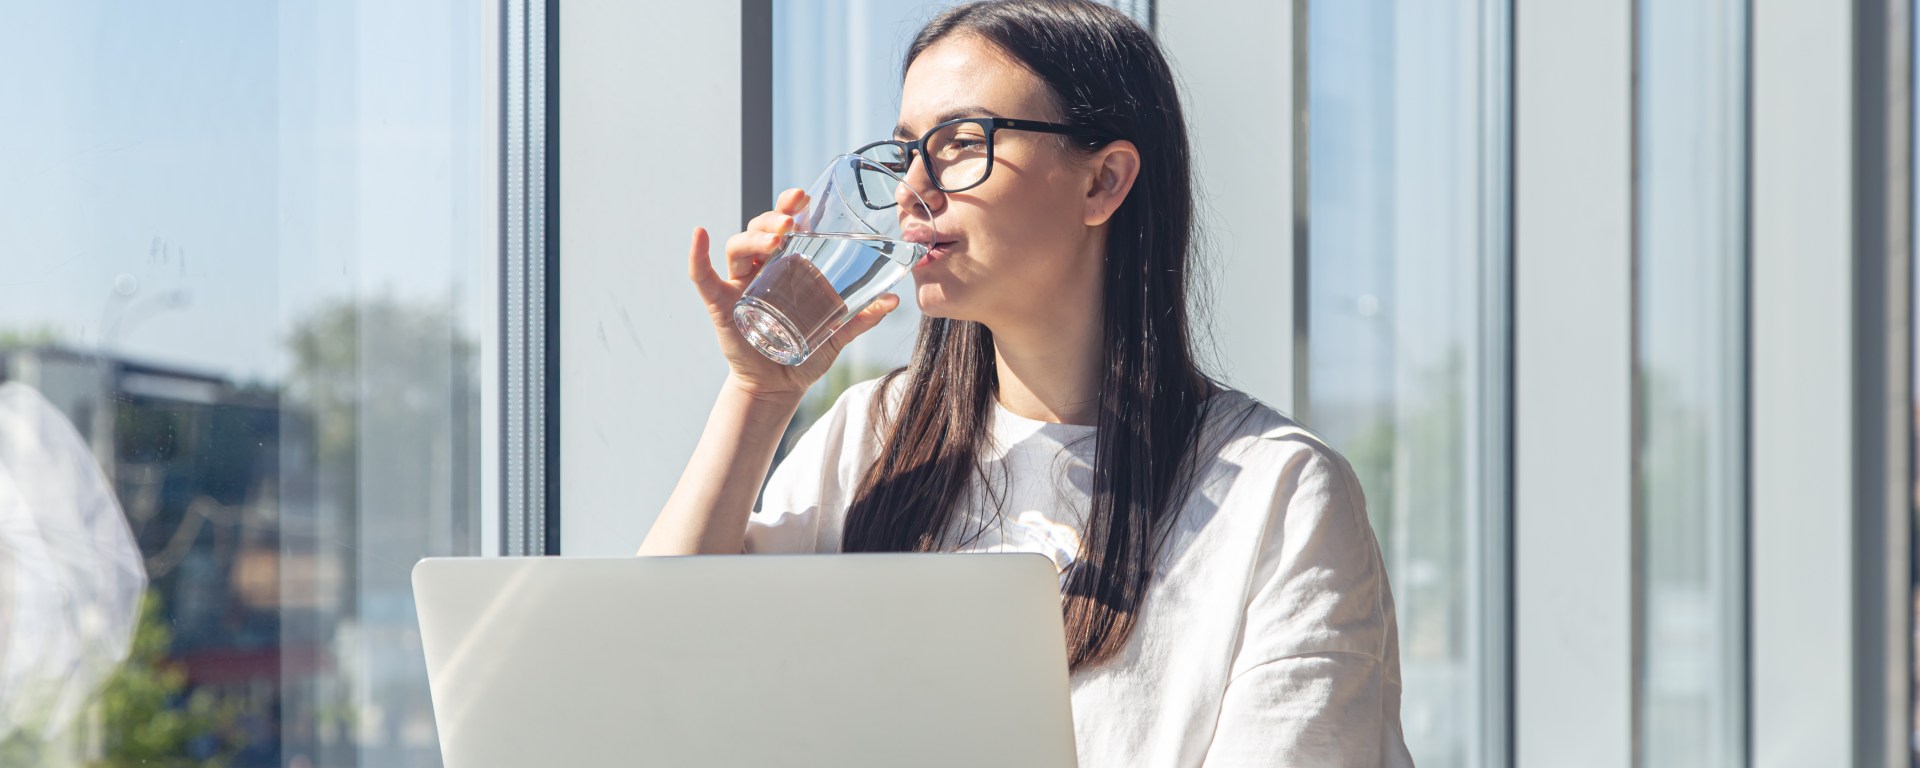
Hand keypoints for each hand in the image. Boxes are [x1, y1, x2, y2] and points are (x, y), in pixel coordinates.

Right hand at [686, 188, 901, 402]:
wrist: (779, 385)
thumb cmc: (805, 352)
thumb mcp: (837, 333)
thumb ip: (861, 317)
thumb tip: (894, 301)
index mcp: (786, 265)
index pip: (784, 226)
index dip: (789, 206)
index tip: (803, 197)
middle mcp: (760, 267)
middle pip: (759, 229)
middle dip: (773, 218)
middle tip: (791, 222)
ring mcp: (739, 284)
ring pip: (738, 246)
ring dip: (753, 237)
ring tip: (775, 240)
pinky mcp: (721, 305)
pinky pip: (703, 276)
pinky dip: (698, 256)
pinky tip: (699, 235)